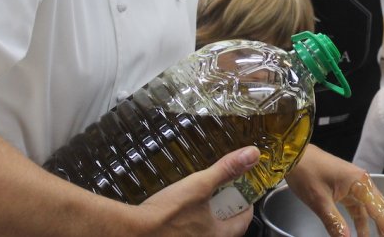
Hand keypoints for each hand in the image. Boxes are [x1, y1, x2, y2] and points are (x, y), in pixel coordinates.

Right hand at [134, 146, 260, 236]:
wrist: (132, 231)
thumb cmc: (167, 214)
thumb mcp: (200, 185)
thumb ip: (226, 169)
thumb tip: (251, 155)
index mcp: (220, 234)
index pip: (243, 221)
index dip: (245, 205)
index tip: (243, 193)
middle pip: (226, 228)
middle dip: (226, 211)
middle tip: (222, 194)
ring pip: (206, 233)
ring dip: (207, 219)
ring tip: (201, 201)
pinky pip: (188, 234)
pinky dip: (189, 224)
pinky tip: (180, 212)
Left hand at [285, 145, 383, 236]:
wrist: (294, 156)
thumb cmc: (307, 173)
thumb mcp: (319, 201)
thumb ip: (335, 223)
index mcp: (360, 183)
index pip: (380, 210)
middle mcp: (362, 183)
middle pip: (381, 209)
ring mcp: (355, 185)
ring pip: (371, 210)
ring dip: (375, 227)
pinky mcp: (347, 189)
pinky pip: (359, 208)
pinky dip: (362, 222)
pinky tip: (361, 235)